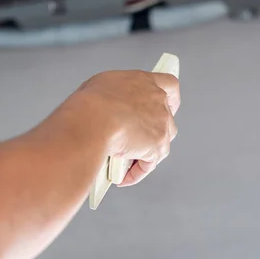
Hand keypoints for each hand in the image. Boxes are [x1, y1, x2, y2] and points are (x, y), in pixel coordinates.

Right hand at [57, 70, 180, 185]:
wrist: (91, 121)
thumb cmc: (89, 103)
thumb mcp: (102, 86)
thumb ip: (117, 94)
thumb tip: (110, 107)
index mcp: (144, 82)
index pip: (170, 85)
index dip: (170, 98)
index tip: (168, 104)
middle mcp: (157, 101)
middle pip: (166, 118)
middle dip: (153, 131)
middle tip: (136, 141)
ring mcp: (161, 124)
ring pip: (161, 142)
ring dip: (145, 152)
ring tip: (124, 160)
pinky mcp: (157, 146)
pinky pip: (149, 164)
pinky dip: (136, 172)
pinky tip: (122, 177)